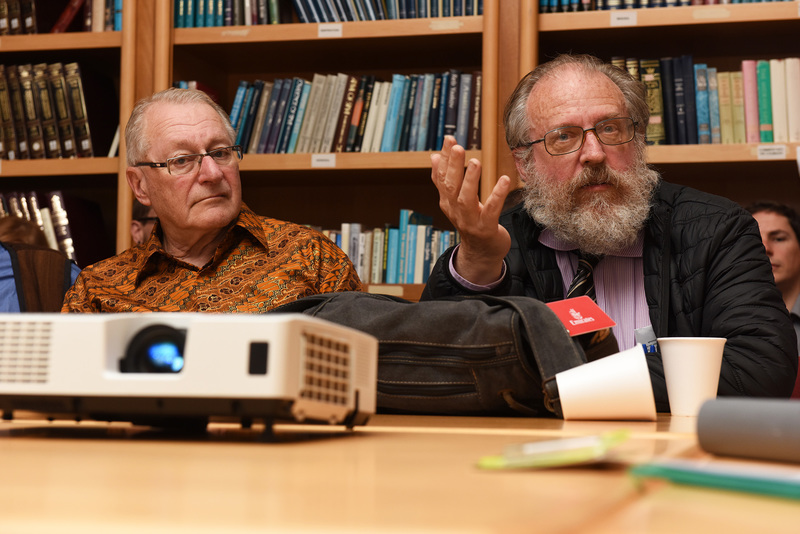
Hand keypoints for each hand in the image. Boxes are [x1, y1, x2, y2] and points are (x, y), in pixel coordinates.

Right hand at [431, 136, 512, 284]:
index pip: (441, 178)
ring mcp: (470, 221)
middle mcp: (455, 211)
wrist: (481, 253)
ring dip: (470, 180)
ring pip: (466, 199)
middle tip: (457, 146)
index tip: (448, 139)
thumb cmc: (472, 221)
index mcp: (447, 202)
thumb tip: (433, 156)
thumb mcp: (456, 200)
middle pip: (451, 187)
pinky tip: (504, 180)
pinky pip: (491, 211)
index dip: (443, 159)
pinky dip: (497, 195)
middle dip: (453, 166)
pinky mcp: (486, 228)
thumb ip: (446, 180)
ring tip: (475, 161)